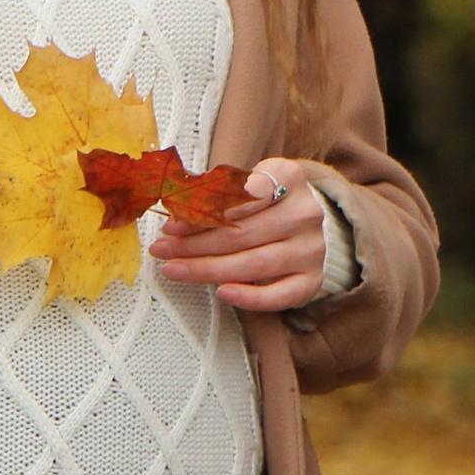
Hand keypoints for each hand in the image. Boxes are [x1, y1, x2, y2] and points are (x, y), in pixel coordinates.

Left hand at [149, 157, 326, 313]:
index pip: (243, 195)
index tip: (170, 226)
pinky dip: (250, 298)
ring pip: (254, 264)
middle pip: (242, 233)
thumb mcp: (239, 185)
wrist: (299, 221)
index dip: (203, 211)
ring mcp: (312, 248)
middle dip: (195, 245)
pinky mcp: (313, 279)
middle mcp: (305, 212)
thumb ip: (210, 196)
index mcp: (288, 177)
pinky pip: (280, 295)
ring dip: (208, 269)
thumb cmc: (259, 201)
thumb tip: (173, 217)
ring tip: (174, 270)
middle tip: (161, 251)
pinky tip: (222, 293)